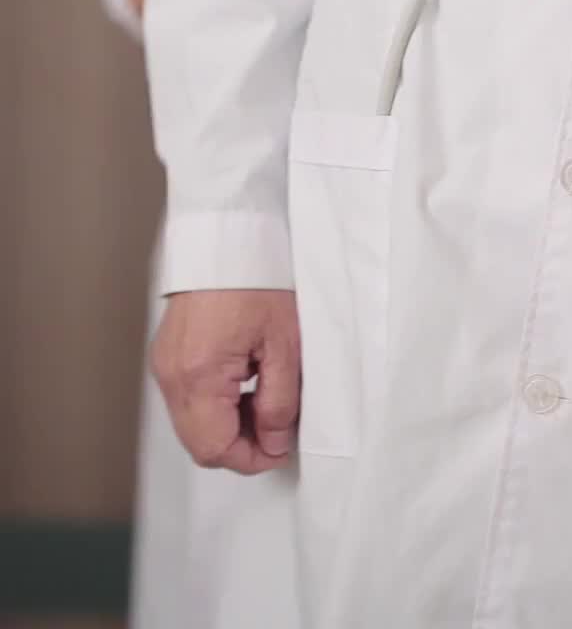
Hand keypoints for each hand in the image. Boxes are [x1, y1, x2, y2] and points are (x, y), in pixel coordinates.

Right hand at [152, 289, 300, 474]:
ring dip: (227, 425)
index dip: (252, 459)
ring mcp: (164, 364)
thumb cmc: (258, 278)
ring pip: (192, 424)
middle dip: (240, 445)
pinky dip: (214, 404)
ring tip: (264, 397)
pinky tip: (243, 381)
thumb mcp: (284, 342)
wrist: (226, 236)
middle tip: (277, 425)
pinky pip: (186, 399)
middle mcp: (172, 375)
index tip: (281, 447)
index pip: (215, 449)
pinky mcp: (165, 354)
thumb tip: (275, 443)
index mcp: (199, 374)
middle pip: (199, 443)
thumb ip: (280, 401)